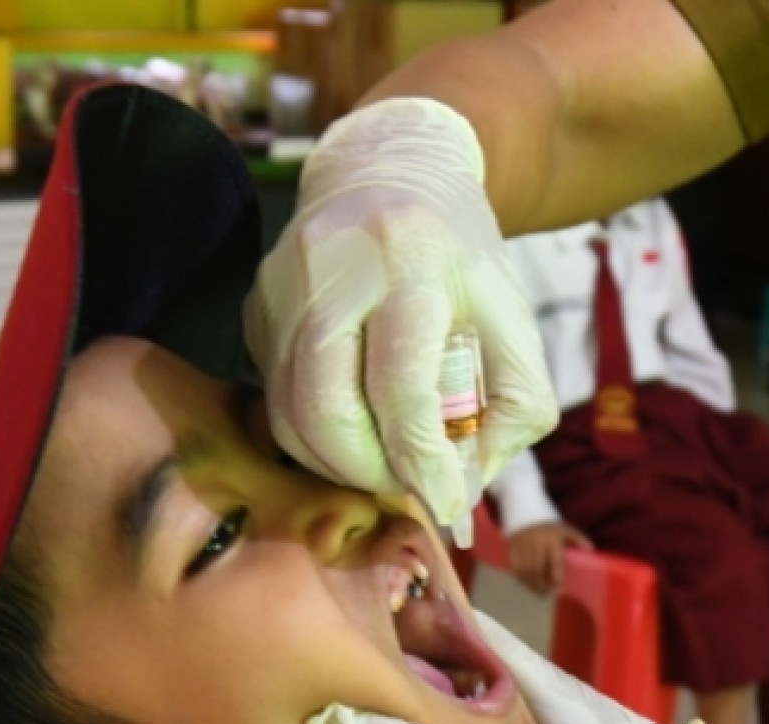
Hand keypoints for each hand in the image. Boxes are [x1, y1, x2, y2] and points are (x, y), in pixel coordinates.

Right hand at [244, 97, 555, 526]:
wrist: (386, 172)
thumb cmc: (457, 257)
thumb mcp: (512, 317)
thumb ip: (514, 405)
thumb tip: (466, 488)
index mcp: (410, 265)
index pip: (400, 389)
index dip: (421, 464)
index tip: (443, 505)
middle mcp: (331, 272)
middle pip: (323, 412)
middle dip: (366, 473)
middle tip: (403, 486)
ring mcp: (281, 289)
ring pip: (287, 417)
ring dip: (335, 464)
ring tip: (378, 463)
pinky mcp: (255, 308)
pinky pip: (273, 398)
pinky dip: (312, 433)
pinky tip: (349, 425)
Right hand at [507, 522, 592, 594]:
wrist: (527, 513)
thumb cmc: (551, 526)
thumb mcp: (567, 530)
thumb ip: (579, 539)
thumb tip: (591, 550)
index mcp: (552, 539)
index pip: (556, 561)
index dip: (557, 576)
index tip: (559, 589)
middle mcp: (537, 542)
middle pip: (537, 569)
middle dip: (541, 584)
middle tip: (546, 593)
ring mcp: (523, 544)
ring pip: (525, 570)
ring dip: (531, 584)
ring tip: (537, 591)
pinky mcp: (512, 546)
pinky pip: (515, 566)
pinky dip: (520, 577)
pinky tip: (526, 583)